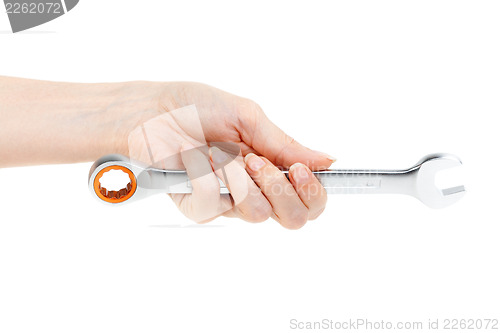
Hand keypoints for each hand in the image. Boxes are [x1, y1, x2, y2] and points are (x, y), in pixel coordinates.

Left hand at [127, 82, 333, 228]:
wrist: (155, 109)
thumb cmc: (199, 108)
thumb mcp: (248, 118)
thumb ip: (285, 144)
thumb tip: (327, 161)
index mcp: (274, 170)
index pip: (311, 202)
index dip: (314, 193)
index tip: (300, 169)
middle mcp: (256, 191)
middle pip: (294, 219)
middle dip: (281, 188)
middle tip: (257, 160)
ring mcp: (228, 202)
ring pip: (258, 214)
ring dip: (243, 178)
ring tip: (222, 154)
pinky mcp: (198, 208)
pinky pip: (216, 205)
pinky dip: (208, 177)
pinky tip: (199, 160)